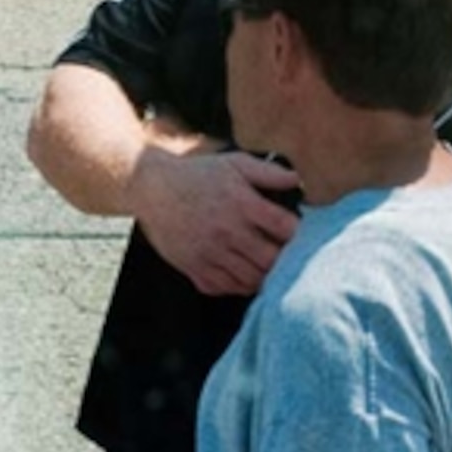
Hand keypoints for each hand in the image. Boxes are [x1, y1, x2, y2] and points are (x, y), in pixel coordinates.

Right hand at [131, 147, 302, 295]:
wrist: (152, 189)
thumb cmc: (196, 175)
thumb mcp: (234, 163)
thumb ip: (269, 172)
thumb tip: (298, 181)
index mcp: (241, 204)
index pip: (284, 227)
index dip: (299, 233)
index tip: (299, 233)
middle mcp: (227, 231)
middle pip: (271, 260)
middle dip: (285, 260)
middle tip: (289, 256)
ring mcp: (210, 253)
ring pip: (251, 279)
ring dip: (264, 277)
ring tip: (268, 267)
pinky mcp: (194, 268)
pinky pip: (225, 288)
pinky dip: (240, 286)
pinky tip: (244, 274)